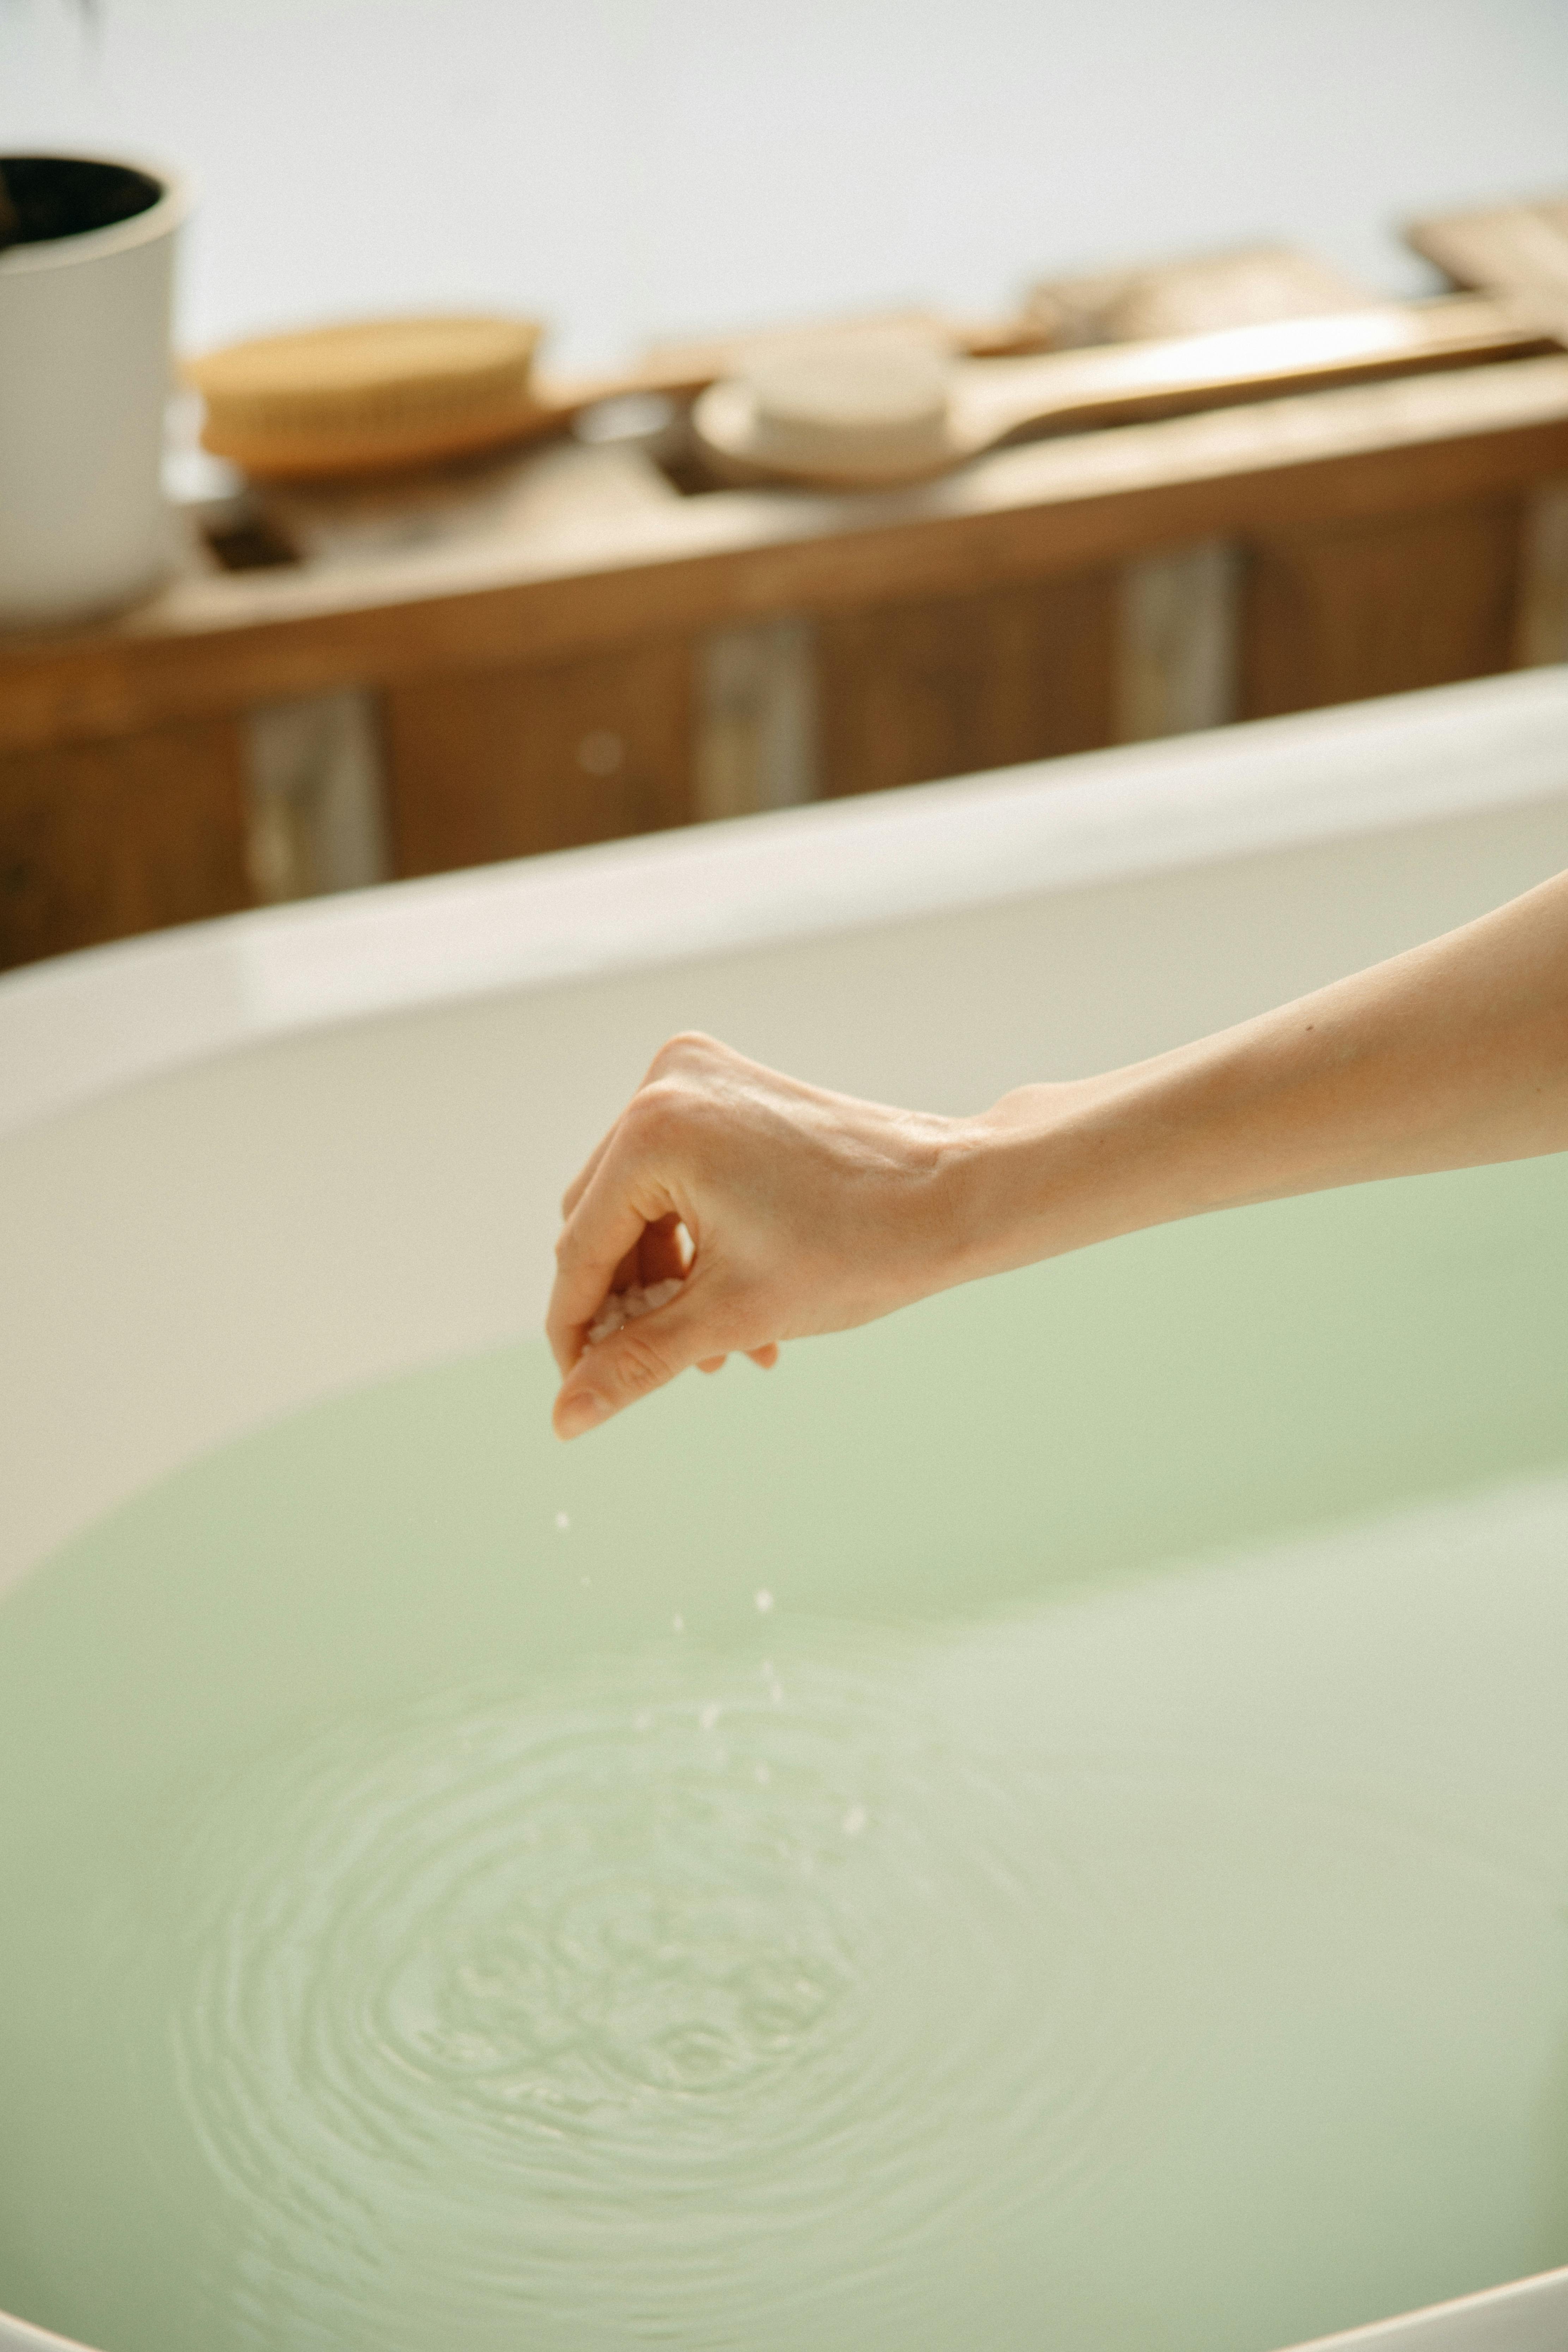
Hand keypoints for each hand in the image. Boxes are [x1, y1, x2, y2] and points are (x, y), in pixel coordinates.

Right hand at [546, 1032, 974, 1436]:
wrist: (957, 1195)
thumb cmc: (861, 1247)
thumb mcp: (734, 1314)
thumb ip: (639, 1362)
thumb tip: (566, 1418)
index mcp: (657, 1130)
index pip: (581, 1248)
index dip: (576, 1332)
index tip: (579, 1394)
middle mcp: (667, 1085)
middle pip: (604, 1223)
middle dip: (633, 1306)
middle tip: (667, 1370)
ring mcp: (701, 1081)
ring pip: (644, 1208)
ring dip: (671, 1284)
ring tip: (720, 1352)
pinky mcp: (731, 1094)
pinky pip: (680, 1180)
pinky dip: (698, 1244)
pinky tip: (738, 1310)